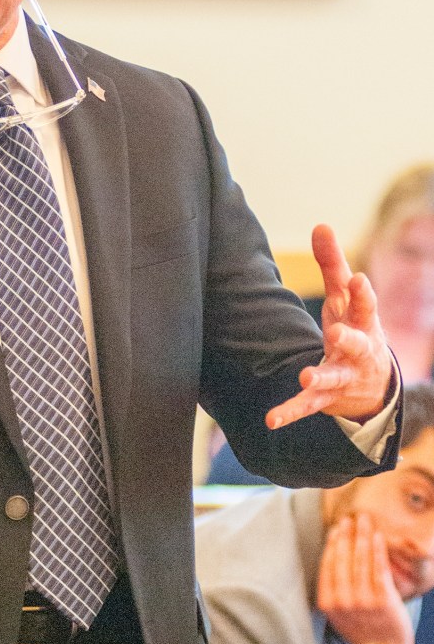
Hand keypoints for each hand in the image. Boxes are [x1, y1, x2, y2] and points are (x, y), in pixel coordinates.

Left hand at [266, 224, 392, 429]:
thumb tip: (321, 223)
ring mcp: (342, 377)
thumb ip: (332, 264)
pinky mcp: (324, 399)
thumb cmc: (355, 329)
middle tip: (336, 330)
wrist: (372, 386)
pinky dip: (289, 412)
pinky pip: (306, 407)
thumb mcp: (345, 298)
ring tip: (306, 377)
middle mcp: (357, 352)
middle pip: (356, 344)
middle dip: (348, 337)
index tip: (355, 277)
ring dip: (319, 377)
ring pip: (332, 377)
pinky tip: (271, 420)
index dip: (361, 293)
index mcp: (363, 324)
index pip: (365, 306)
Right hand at [317, 513, 413, 643]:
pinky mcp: (383, 601)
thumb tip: (332, 551)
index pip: (327, 564)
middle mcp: (343, 600)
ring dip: (362, 536)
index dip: (332, 543)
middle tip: (349, 517)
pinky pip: (379, 569)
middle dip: (346, 534)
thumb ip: (331, 586)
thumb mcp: (336, 611)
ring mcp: (363, 601)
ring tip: (364, 520)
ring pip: (361, 560)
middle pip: (343, 559)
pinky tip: (377, 536)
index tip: (336, 528)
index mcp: (328, 601)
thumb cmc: (359, 628)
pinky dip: (378, 550)